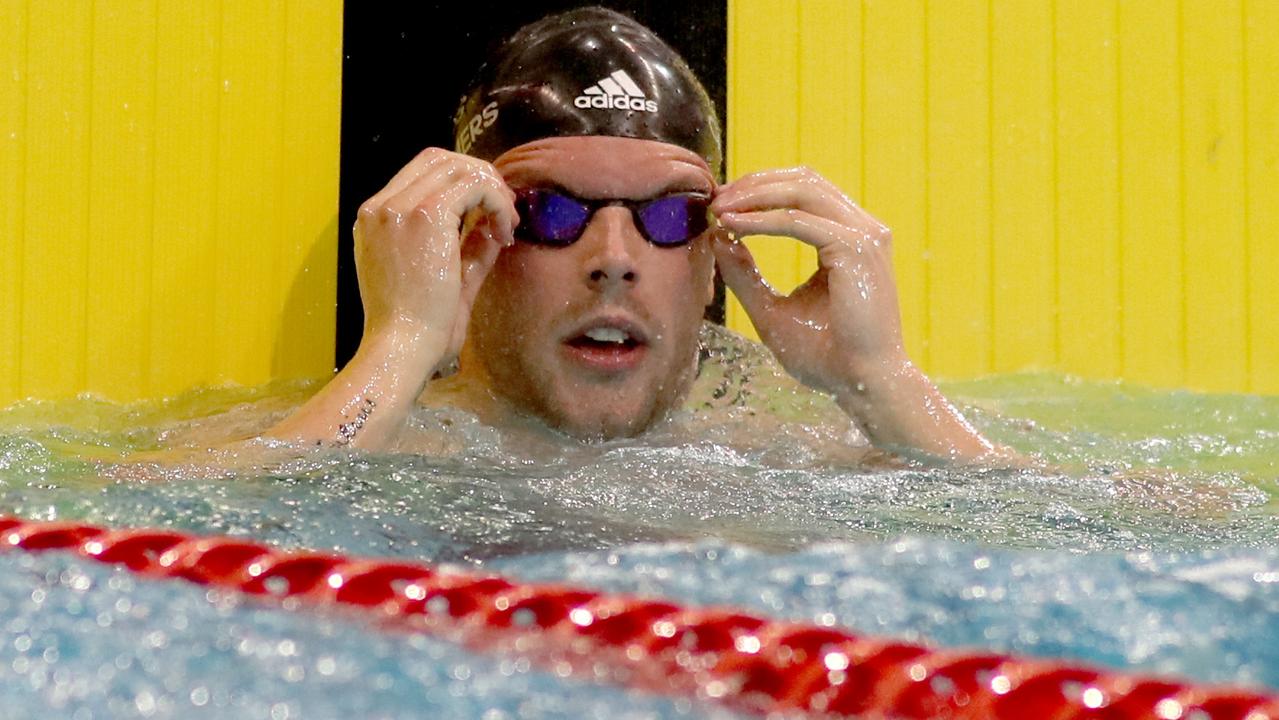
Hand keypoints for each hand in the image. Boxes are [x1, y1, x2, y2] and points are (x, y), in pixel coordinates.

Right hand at [354, 148, 516, 361]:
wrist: (402, 349)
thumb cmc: (419, 329)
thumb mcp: (447, 280)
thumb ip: (467, 248)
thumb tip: (494, 227)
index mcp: (375, 221)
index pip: (422, 173)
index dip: (464, 183)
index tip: (489, 215)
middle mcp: (380, 207)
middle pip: (440, 159)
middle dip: (481, 177)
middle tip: (506, 212)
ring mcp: (398, 208)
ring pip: (459, 167)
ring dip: (493, 191)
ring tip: (507, 225)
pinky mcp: (425, 216)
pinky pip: (474, 185)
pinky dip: (498, 203)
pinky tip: (504, 232)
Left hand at [710, 166, 904, 396]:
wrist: (864, 385)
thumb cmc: (826, 356)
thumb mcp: (772, 309)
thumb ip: (746, 274)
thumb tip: (718, 237)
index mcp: (848, 239)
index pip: (804, 192)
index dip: (759, 190)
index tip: (720, 205)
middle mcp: (862, 230)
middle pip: (804, 180)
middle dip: (754, 184)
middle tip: (715, 199)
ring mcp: (864, 236)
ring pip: (803, 191)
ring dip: (755, 195)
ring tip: (720, 209)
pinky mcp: (856, 250)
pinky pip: (799, 222)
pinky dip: (762, 220)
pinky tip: (734, 226)